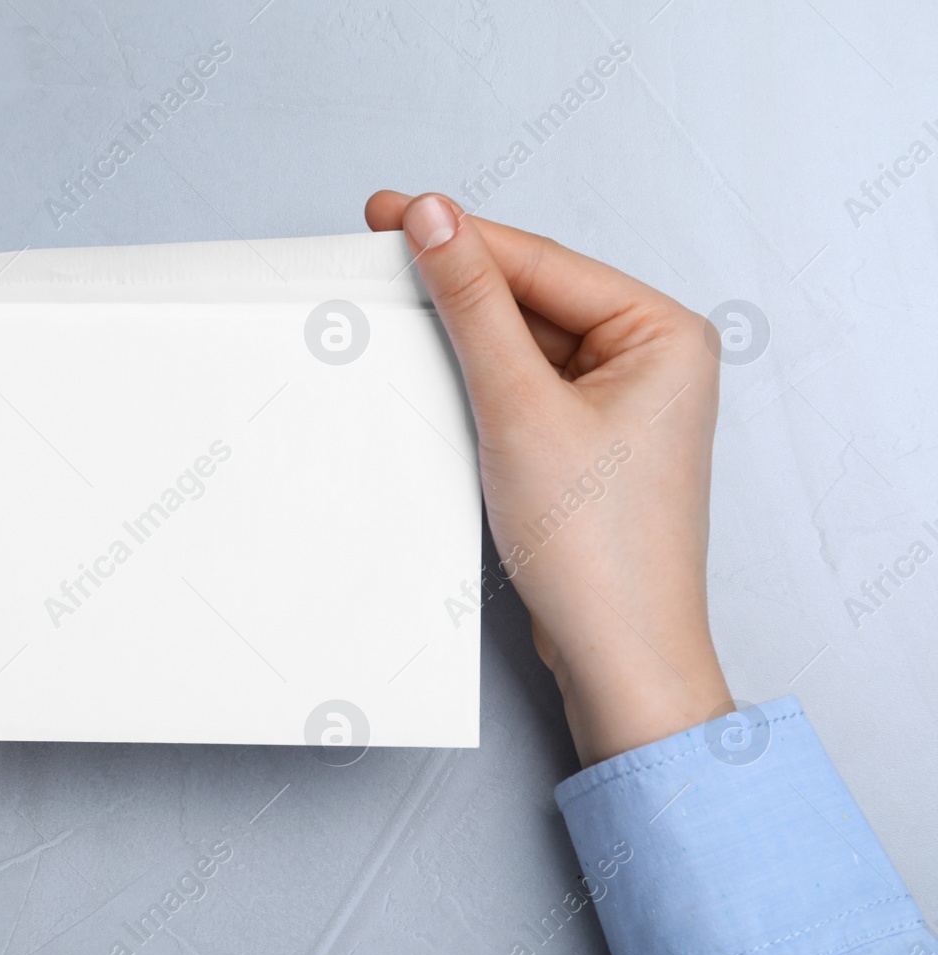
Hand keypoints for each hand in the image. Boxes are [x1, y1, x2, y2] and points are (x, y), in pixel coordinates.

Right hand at [366, 191, 729, 766]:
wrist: (618, 655)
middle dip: (457, 278)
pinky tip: (429, 367)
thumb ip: (475, 305)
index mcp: (664, 333)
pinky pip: (523, 386)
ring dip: (461, 330)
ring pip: (522, 341)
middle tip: (377, 246)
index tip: (390, 210)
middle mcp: (651, 359)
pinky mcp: (586, 442)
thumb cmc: (599, 548)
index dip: (461, 236)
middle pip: (533, 296)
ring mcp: (620, 403)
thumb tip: (435, 220)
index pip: (543, 263)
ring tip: (391, 303)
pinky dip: (475, 377)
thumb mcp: (519, 408)